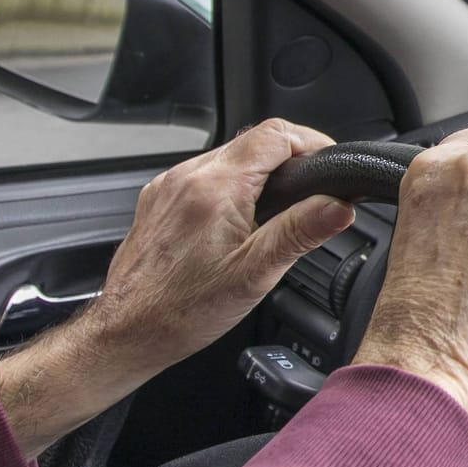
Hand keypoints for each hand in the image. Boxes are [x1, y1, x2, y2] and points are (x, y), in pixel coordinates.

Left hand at [0, 119, 354, 456]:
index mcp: (216, 188)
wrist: (127, 332)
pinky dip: (233, 185)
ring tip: (283, 207)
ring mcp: (169, 187)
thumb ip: (300, 232)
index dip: (313, 142)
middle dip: (292, 157)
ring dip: (262, 171)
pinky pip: (205, 175)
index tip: (330, 164)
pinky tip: (241, 219)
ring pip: (229, 157)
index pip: (275, 134)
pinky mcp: (159, 200)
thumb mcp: (255, 274)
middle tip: (315, 189)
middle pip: (254, 141)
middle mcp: (187, 178)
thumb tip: (340, 206)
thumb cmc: (182, 311)